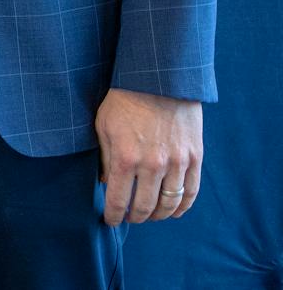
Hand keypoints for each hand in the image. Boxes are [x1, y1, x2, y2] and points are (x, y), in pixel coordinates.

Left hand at [95, 88, 201, 224]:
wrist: (159, 78)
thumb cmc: (124, 99)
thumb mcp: (103, 125)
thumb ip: (105, 158)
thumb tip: (107, 183)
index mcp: (126, 158)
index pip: (119, 200)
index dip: (113, 215)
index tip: (110, 221)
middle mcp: (153, 165)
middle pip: (145, 207)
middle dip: (135, 217)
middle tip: (130, 218)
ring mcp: (177, 162)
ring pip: (169, 204)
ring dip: (158, 215)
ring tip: (149, 216)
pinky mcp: (195, 157)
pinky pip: (191, 192)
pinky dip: (182, 206)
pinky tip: (174, 210)